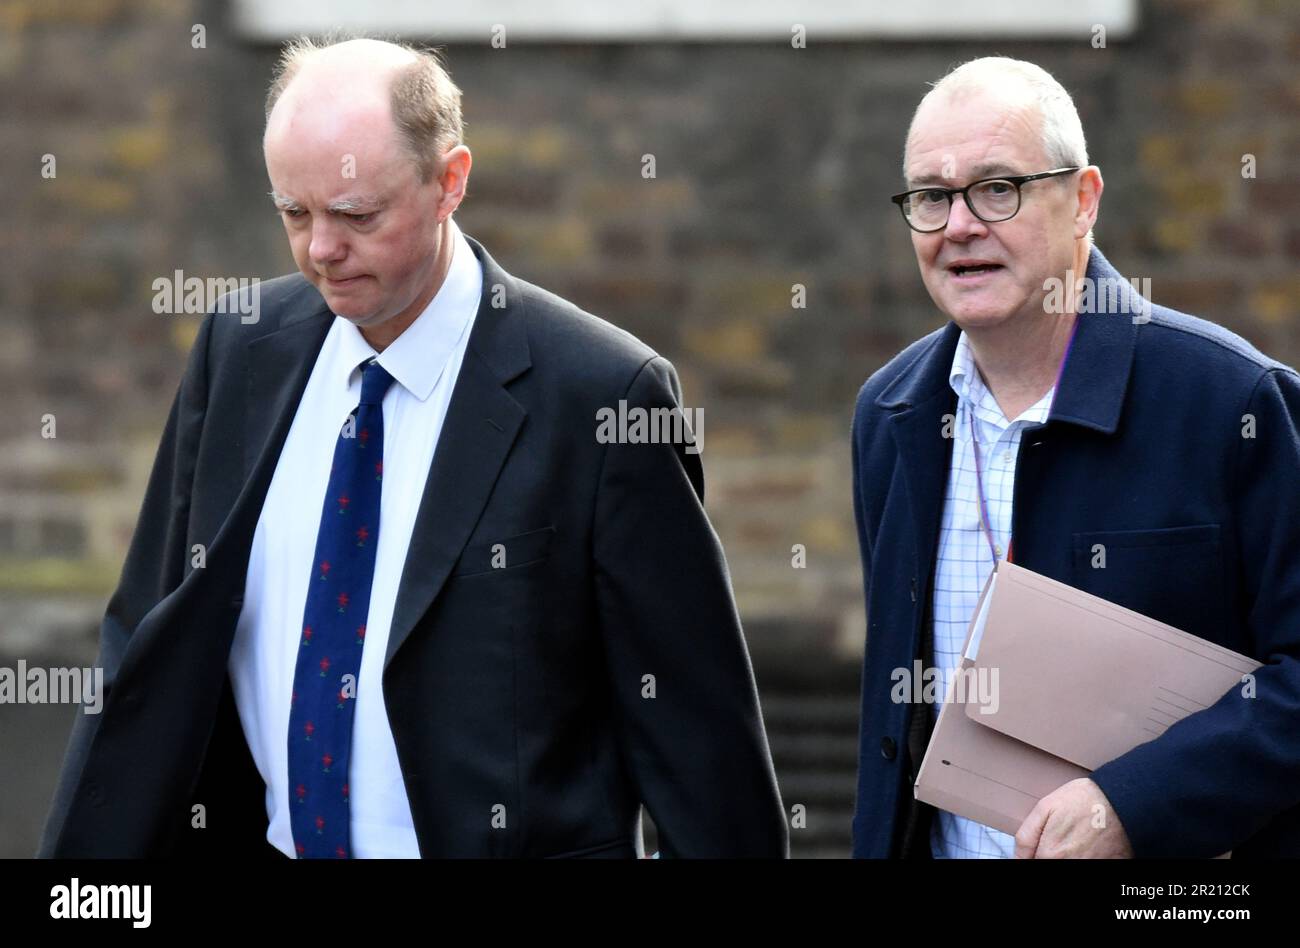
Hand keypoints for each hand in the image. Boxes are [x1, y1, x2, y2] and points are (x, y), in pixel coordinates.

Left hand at [1014, 778, 1133, 857]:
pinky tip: (1089, 847)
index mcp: (1050, 853)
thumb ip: (1026, 837)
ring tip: (1075, 841)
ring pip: (1068, 868)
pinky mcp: (1108, 866)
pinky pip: (1090, 866)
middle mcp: (1070, 865)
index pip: (1032, 865)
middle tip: (1059, 841)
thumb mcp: (1044, 808)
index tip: (1040, 848)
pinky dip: (1086, 857)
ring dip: (1066, 857)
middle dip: (1050, 856)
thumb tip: (1018, 857)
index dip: (1034, 856)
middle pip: (1050, 866)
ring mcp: (1089, 867)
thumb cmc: (1084, 800)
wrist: (1121, 800)